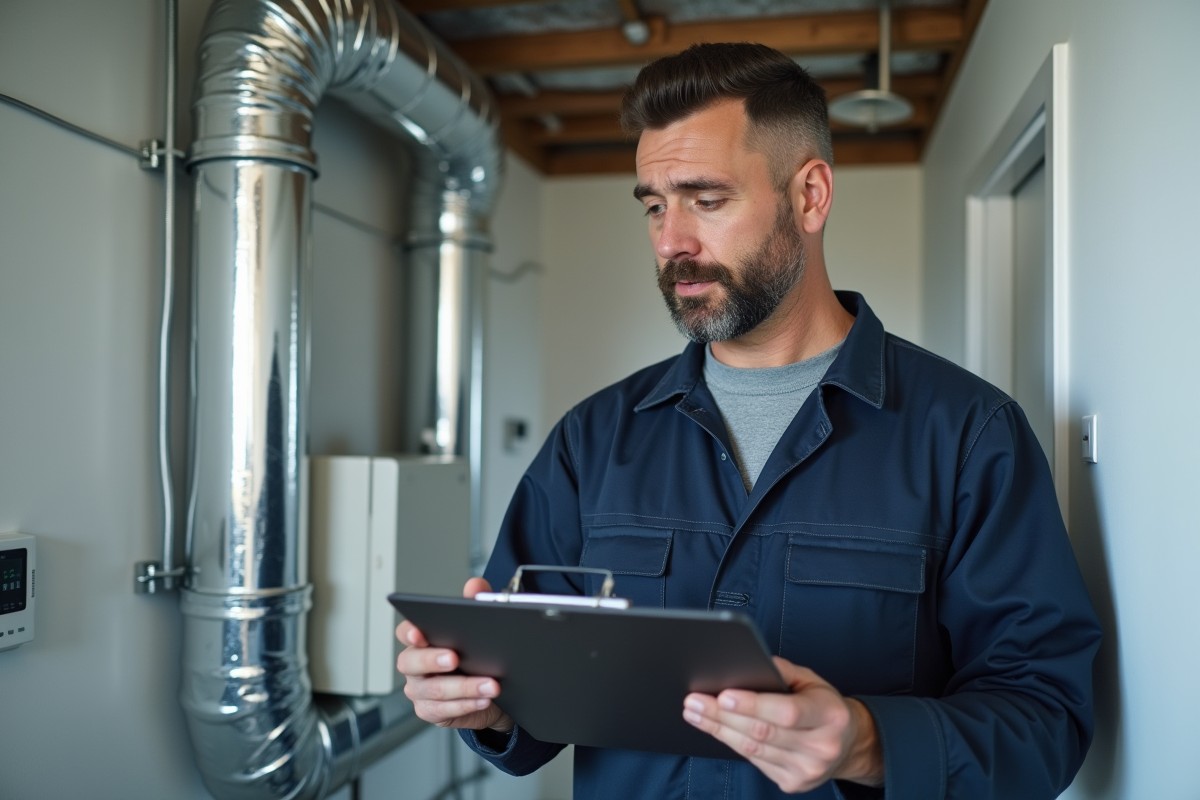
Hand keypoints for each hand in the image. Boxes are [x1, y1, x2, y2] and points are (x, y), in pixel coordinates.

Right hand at [396, 577, 514, 732]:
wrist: (493, 692)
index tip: (419, 632)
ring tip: (489, 684)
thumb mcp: (481, 627)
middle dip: (433, 660)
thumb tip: (475, 586)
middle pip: (411, 662)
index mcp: (421, 640)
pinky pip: (444, 710)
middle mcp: (414, 665)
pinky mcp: (430, 711)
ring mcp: (419, 690)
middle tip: (455, 658)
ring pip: (434, 689)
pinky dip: (466, 704)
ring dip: (464, 687)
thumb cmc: (478, 655)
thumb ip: (477, 602)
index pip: (406, 632)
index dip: (409, 632)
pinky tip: (483, 699)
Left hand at [682, 657, 883, 792]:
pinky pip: (754, 761)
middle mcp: (822, 747)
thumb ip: (783, 671)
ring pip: (752, 749)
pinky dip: (731, 742)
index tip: (723, 695)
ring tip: (695, 712)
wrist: (848, 745)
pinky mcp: (793, 783)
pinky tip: (716, 728)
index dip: (753, 705)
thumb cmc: (824, 707)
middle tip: (694, 701)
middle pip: (762, 732)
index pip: (786, 712)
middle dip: (722, 715)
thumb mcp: (813, 681)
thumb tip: (748, 663)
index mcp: (830, 716)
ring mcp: (807, 770)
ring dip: (718, 729)